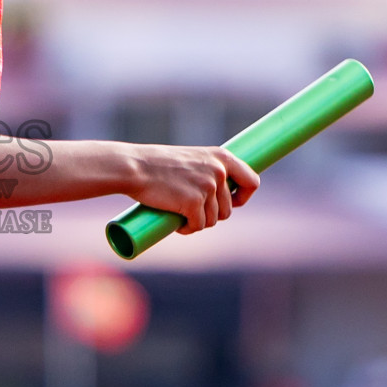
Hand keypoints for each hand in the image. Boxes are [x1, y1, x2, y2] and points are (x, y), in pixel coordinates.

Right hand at [126, 145, 259, 234]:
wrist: (134, 167)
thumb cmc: (156, 164)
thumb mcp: (190, 160)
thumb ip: (206, 172)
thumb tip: (214, 197)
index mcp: (221, 157)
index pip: (252, 181)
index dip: (243, 196)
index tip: (233, 202)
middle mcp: (219, 171)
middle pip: (228, 209)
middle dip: (210, 215)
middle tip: (191, 211)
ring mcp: (207, 187)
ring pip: (212, 220)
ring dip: (197, 222)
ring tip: (180, 215)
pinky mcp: (194, 203)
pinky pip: (198, 226)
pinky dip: (187, 229)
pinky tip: (177, 223)